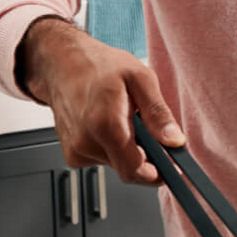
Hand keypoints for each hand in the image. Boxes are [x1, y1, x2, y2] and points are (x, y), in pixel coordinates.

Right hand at [18, 16, 185, 183]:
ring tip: (122, 119)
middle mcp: (86, 142)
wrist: (61, 64)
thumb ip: (158, 113)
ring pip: (117, 164)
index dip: (158, 172)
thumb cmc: (98, 66)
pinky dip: (111, 147)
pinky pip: (103, 160)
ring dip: (127, 149)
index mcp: (105, 124)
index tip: (171, 167)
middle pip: (128, 169)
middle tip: (146, 128)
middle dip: (145, 156)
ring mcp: (76, 150)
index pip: (135, 170)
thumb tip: (174, 140)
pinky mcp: (72, 154)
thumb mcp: (140, 78)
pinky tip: (106, 125)